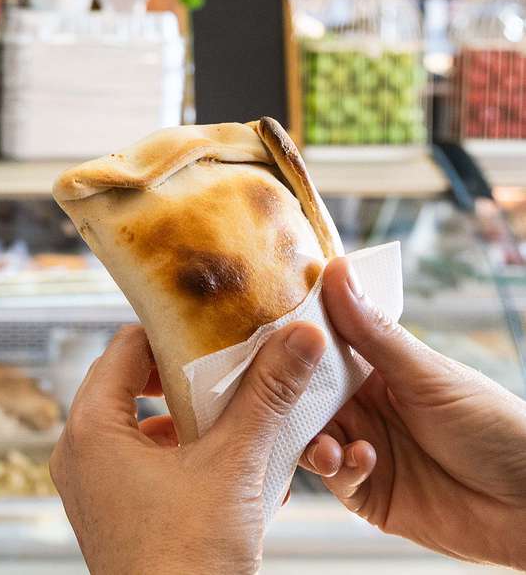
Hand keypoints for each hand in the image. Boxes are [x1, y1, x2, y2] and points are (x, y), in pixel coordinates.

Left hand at [50, 321, 326, 574]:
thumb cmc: (189, 560)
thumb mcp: (235, 466)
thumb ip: (266, 396)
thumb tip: (300, 338)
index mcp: (89, 426)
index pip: (126, 347)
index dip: (176, 333)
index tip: (217, 332)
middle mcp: (77, 452)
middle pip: (128, 384)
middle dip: (184, 377)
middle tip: (230, 371)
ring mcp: (90, 488)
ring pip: (138, 428)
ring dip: (187, 420)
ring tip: (237, 419)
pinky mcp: (109, 517)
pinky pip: (141, 467)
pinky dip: (181, 458)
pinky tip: (231, 469)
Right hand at [299, 255, 525, 568]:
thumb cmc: (495, 428)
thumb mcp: (429, 376)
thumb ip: (374, 332)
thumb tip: (337, 269)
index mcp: (377, 371)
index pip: (321, 348)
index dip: (292, 340)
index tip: (266, 332)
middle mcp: (364, 408)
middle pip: (305, 394)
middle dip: (289, 392)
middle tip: (273, 388)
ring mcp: (363, 450)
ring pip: (309, 437)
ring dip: (310, 436)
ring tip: (327, 440)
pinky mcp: (367, 493)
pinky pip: (334, 478)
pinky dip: (338, 468)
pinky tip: (361, 460)